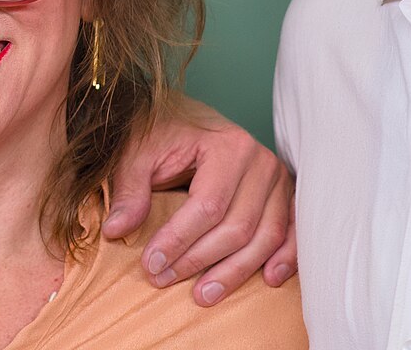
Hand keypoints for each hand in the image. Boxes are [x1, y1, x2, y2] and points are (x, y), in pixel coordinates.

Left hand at [100, 93, 296, 303]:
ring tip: (203, 295)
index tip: (151, 265)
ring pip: (265, 236)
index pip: (207, 206)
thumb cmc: (162, 132)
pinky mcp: (284, 194)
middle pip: (237, 227)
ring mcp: (277, 179)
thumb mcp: (137, 152)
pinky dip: (285, 257)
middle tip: (164, 279)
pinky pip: (292, 232)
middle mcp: (260, 162)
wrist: (186, 114)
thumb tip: (117, 230)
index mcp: (227, 146)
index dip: (179, 240)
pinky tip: (268, 278)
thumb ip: (129, 189)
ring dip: (236, 272)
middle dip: (199, 260)